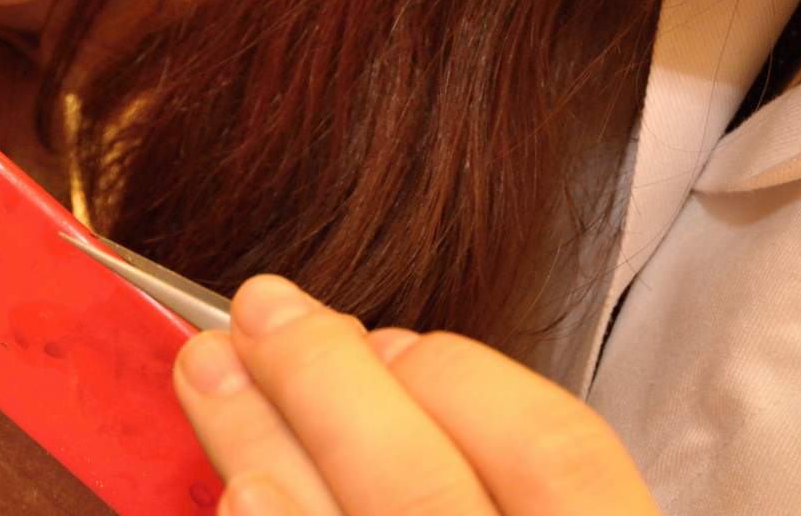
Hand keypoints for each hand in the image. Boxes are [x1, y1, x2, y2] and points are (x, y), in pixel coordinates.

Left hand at [174, 276, 660, 515]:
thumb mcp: (591, 507)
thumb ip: (527, 468)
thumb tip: (398, 363)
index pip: (556, 454)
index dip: (466, 379)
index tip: (392, 334)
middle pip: (418, 488)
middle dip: (326, 381)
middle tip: (260, 305)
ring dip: (259, 447)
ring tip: (209, 373)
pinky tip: (231, 490)